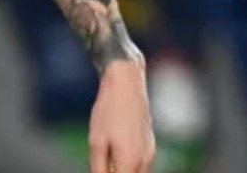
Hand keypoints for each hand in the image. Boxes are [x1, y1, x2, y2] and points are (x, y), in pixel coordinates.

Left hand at [89, 58, 155, 172]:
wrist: (126, 83)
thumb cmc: (109, 109)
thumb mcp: (96, 140)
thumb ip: (98, 165)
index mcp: (131, 161)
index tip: (100, 168)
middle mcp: (145, 160)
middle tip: (101, 162)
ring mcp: (150, 151)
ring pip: (135, 171)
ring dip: (121, 169)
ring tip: (105, 155)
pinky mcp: (150, 143)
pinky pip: (139, 162)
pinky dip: (127, 162)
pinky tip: (114, 148)